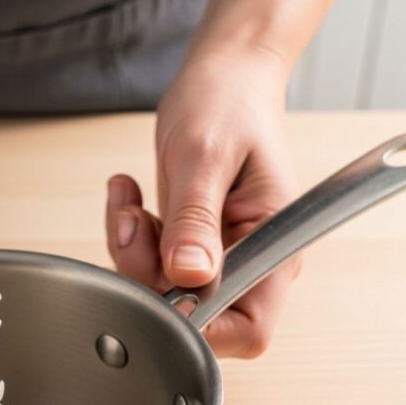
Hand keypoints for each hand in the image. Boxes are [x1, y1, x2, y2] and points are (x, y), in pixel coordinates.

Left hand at [105, 48, 300, 357]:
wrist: (224, 76)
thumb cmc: (228, 103)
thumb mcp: (203, 156)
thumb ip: (194, 218)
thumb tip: (189, 274)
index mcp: (275, 246)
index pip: (249, 328)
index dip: (201, 325)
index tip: (158, 287)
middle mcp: (252, 261)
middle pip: (197, 315)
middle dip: (148, 278)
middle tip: (133, 225)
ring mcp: (221, 256)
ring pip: (163, 292)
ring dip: (131, 253)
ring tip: (129, 202)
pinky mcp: (192, 245)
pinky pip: (151, 266)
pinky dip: (130, 238)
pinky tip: (130, 198)